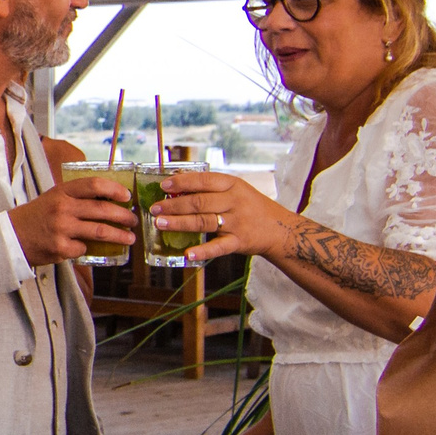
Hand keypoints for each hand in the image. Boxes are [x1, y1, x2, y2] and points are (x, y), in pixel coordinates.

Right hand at [8, 173, 139, 266]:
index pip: (94, 185)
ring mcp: (61, 229)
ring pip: (100, 232)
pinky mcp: (60, 248)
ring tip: (129, 238)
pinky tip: (87, 248)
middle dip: (124, 216)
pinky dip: (87, 248)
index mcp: (62, 192)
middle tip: (133, 221)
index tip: (127, 196)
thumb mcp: (54, 198)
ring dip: (119, 236)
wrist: (11, 237)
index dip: (114, 189)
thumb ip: (76, 198)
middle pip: (102, 210)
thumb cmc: (37, 216)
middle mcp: (62, 208)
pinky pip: (84, 248)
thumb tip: (110, 201)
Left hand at [151, 170, 291, 262]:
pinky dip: (203, 251)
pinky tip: (187, 253)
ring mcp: (237, 223)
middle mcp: (235, 202)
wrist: (281, 229)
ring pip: (204, 222)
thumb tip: (178, 184)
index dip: (182, 182)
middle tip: (155, 208)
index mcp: (233, 185)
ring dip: (180, 223)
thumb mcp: (236, 190)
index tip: (164, 186)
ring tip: (160, 223)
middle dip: (174, 205)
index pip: (204, 181)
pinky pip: (219, 247)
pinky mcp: (239, 242)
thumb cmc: (252, 207)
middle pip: (200, 202)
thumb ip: (211, 188)